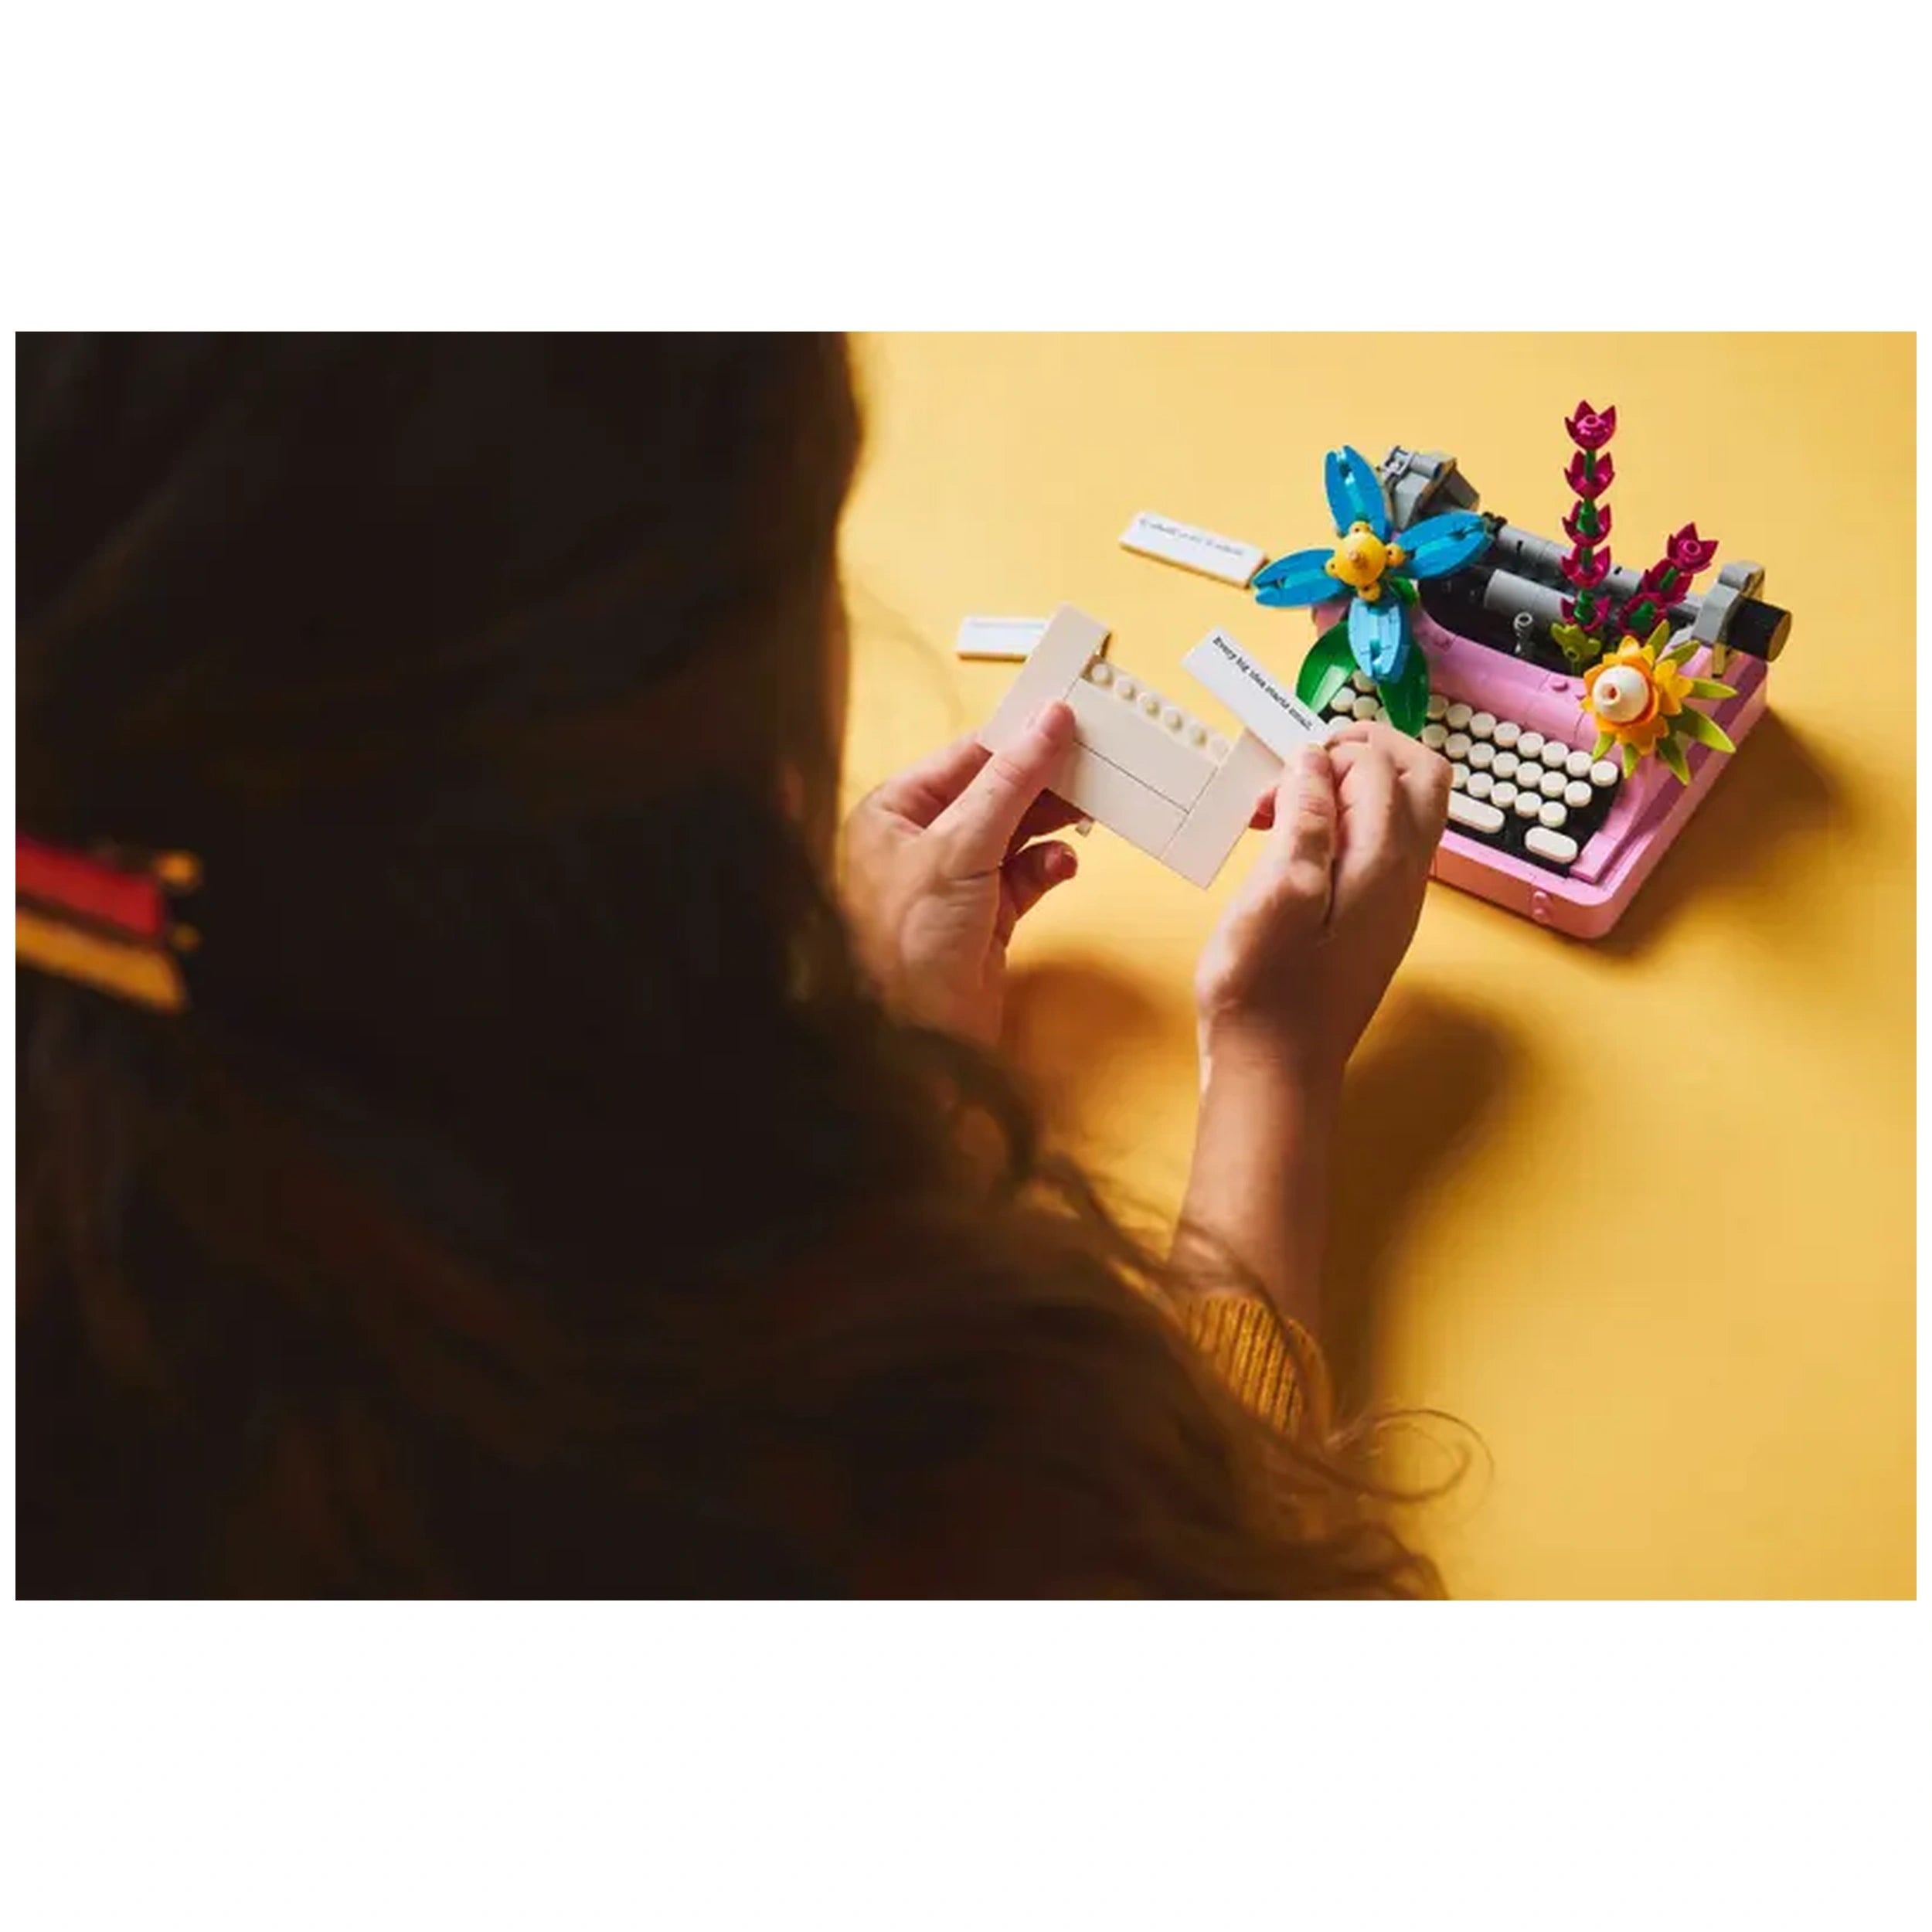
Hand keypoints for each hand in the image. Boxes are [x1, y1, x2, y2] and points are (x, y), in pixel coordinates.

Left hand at [841, 702, 1083, 1043]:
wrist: (913, 1042)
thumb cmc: (906, 945)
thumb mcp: (960, 847)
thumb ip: (1011, 782)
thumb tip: (1048, 723)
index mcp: (895, 812)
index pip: (967, 757)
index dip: (1020, 738)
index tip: (1071, 720)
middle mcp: (921, 842)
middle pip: (997, 793)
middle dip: (1046, 783)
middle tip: (1097, 765)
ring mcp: (955, 883)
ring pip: (1017, 835)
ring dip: (1054, 825)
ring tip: (1093, 811)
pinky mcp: (984, 920)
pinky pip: (1026, 878)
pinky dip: (1049, 868)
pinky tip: (1063, 865)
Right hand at [1193, 721, 1448, 1091]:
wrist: (1275, 1074)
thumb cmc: (1264, 991)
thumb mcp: (1274, 894)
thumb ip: (1305, 820)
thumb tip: (1316, 762)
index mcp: (1385, 864)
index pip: (1380, 767)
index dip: (1325, 755)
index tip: (1273, 785)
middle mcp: (1406, 878)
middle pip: (1420, 778)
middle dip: (1363, 753)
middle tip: (1299, 770)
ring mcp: (1397, 903)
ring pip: (1404, 812)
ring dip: (1352, 790)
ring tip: (1284, 814)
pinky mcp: (1376, 924)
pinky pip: (1381, 849)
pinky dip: (1347, 828)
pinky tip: (1295, 854)